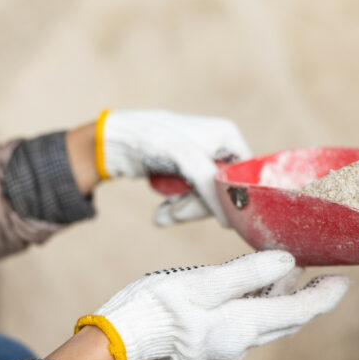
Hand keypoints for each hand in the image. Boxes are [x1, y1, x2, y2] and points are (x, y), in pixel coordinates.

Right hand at [76, 251, 348, 359]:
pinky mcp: (206, 346)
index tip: (345, 282)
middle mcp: (238, 344)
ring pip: (264, 323)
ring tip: (289, 274)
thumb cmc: (157, 305)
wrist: (121, 336)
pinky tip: (251, 290)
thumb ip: (247, 273)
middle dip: (306, 299)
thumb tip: (288, 262)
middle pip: (285, 321)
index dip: (324, 297)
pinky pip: (243, 326)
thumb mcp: (203, 282)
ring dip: (280, 300)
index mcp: (241, 326)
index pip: (297, 313)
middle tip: (325, 277)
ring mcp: (222, 349)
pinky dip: (256, 306)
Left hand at [96, 109, 251, 225]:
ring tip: (163, 213)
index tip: (214, 217)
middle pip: (224, 191)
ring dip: (183, 210)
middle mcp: (220, 147)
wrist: (114, 140)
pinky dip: (176, 207)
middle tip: (175, 213)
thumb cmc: (152, 140)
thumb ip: (211, 186)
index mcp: (228, 136)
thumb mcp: (186, 158)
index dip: (230, 199)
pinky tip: (161, 213)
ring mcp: (203, 161)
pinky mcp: (186, 173)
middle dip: (199, 206)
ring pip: (206, 199)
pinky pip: (190, 199)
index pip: (244, 177)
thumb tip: (231, 223)